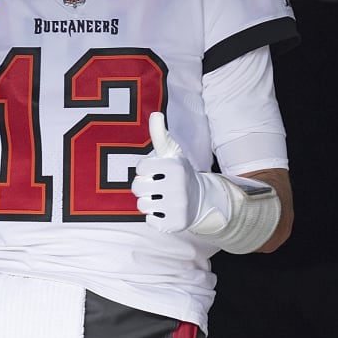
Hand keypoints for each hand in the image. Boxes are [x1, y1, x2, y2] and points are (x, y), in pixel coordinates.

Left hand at [132, 112, 213, 232]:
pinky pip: (149, 221)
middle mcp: (177, 187)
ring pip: (141, 205)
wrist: (200, 200)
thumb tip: (155, 114)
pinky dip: (154, 217)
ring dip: (148, 202)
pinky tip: (166, 211)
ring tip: (161, 198)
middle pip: (137, 187)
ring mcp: (177, 207)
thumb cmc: (178, 173)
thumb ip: (160, 135)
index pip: (140, 168)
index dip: (146, 169)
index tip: (157, 170)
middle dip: (144, 186)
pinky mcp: (175, 224)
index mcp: (175, 167)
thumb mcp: (172, 153)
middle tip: (157, 185)